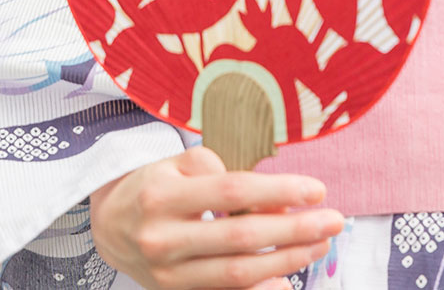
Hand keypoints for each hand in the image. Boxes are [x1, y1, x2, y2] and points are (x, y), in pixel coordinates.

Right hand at [88, 145, 341, 289]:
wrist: (110, 227)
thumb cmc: (153, 186)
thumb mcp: (177, 164)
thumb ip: (225, 174)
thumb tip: (278, 202)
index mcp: (162, 195)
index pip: (231, 191)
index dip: (279, 190)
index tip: (317, 189)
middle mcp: (163, 238)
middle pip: (241, 237)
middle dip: (294, 230)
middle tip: (333, 221)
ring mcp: (168, 273)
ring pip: (238, 273)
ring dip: (286, 260)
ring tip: (319, 245)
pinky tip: (287, 282)